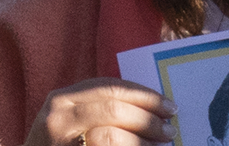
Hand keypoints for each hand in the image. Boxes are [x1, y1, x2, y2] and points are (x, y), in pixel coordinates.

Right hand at [24, 80, 175, 145]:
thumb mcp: (69, 122)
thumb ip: (96, 110)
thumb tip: (147, 108)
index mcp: (61, 100)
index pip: (108, 87)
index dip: (142, 94)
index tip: (167, 104)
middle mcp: (58, 117)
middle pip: (113, 108)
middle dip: (148, 116)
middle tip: (170, 126)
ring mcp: (61, 142)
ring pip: (112, 135)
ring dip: (143, 139)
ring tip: (163, 143)